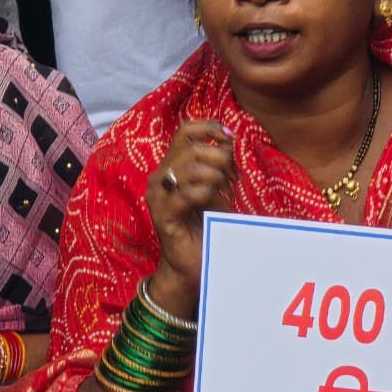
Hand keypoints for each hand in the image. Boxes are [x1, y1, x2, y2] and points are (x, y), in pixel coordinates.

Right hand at [146, 120, 236, 313]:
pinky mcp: (163, 216)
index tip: (230, 138)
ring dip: (214, 175)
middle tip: (233, 177)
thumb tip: (230, 142)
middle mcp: (160, 178)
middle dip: (219, 157)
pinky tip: (213, 200)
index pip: (185, 131)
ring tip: (225, 190)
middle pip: (190, 148)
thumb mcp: (216, 189)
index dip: (209, 128)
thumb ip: (220, 165)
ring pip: (187, 167)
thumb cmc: (205, 224)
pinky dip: (204, 193)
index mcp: (171, 167)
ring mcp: (158, 197)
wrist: (191, 263)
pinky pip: (184, 195)